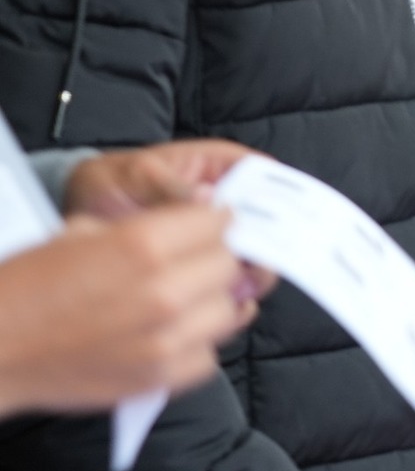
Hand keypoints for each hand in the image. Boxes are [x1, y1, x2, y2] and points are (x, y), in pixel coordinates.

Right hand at [0, 205, 248, 416]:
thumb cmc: (28, 286)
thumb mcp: (81, 231)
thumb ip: (146, 224)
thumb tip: (197, 217)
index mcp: (142, 245)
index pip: (219, 223)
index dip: (213, 221)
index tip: (208, 225)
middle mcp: (162, 292)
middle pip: (228, 265)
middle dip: (212, 259)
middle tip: (192, 262)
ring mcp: (165, 340)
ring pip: (229, 310)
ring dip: (209, 302)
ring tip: (183, 299)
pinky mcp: (159, 378)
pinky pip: (209, 356)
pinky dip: (197, 344)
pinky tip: (171, 334)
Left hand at [67, 140, 274, 307]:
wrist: (76, 214)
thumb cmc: (110, 184)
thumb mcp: (134, 176)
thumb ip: (169, 186)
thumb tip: (206, 197)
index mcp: (218, 167)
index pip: (264, 173)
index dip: (280, 194)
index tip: (282, 221)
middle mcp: (228, 201)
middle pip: (270, 220)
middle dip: (269, 244)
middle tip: (253, 265)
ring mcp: (220, 235)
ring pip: (256, 252)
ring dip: (252, 272)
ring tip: (235, 289)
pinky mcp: (206, 265)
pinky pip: (233, 278)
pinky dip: (234, 292)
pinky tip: (223, 302)